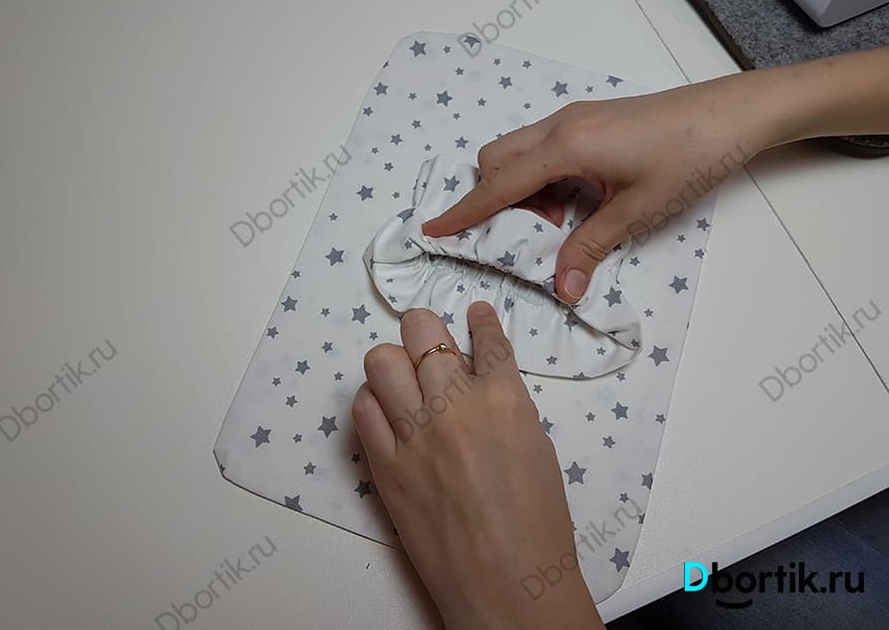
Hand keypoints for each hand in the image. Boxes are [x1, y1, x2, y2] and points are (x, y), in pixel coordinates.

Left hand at [352, 302, 602, 629]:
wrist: (505, 585)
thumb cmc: (537, 524)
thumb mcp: (536, 448)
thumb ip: (506, 404)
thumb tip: (481, 380)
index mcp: (505, 399)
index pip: (488, 338)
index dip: (482, 321)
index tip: (476, 314)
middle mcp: (455, 405)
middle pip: (422, 332)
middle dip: (427, 333)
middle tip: (431, 348)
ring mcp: (414, 433)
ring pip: (380, 360)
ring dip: (394, 363)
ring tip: (405, 381)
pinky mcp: (384, 464)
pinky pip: (363, 408)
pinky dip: (374, 402)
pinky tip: (389, 414)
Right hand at [422, 87, 758, 302]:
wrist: (734, 113)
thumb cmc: (689, 158)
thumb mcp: (638, 210)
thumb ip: (591, 247)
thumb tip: (562, 290)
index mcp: (566, 146)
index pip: (499, 184)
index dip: (464, 212)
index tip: (433, 231)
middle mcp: (560, 125)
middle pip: (496, 159)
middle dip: (493, 199)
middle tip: (528, 234)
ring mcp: (574, 118)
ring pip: (518, 152)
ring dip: (521, 190)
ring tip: (560, 222)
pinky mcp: (589, 120)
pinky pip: (543, 149)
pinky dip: (542, 179)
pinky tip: (577, 200)